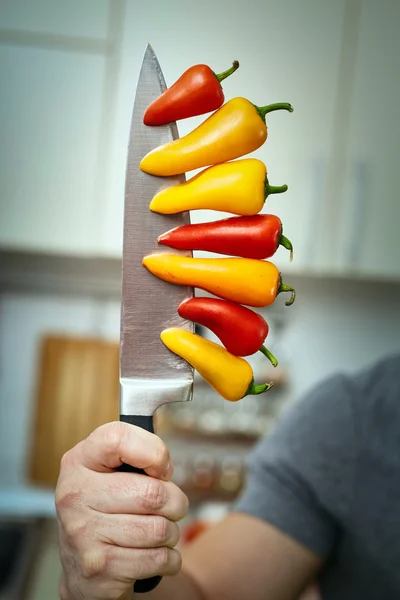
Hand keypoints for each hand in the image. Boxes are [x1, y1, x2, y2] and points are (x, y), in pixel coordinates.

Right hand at [56, 422, 187, 599]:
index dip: (154, 452)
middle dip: (176, 502)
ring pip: (159, 529)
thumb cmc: (108, 509)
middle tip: (172, 506)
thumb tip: (164, 466)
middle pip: (152, 493)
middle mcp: (75, 493)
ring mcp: (83, 532)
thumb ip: (136, 456)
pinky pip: (158, 559)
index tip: (163, 470)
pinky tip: (156, 555)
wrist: (84, 569)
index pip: (118, 438)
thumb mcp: (111, 472)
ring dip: (172, 533)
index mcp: (79, 461)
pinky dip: (169, 560)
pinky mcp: (98, 566)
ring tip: (160, 532)